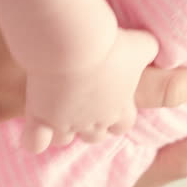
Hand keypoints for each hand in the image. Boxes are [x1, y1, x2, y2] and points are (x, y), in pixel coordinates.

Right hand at [20, 28, 157, 152]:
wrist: (74, 45)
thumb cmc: (111, 45)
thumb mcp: (141, 45)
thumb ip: (148, 51)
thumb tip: (151, 48)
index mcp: (119, 108)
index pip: (124, 125)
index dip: (118, 115)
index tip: (112, 102)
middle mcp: (94, 121)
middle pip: (95, 135)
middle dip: (91, 123)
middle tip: (83, 105)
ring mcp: (67, 122)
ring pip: (65, 139)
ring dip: (63, 130)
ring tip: (58, 116)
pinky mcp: (41, 117)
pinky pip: (35, 142)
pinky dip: (35, 140)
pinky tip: (35, 135)